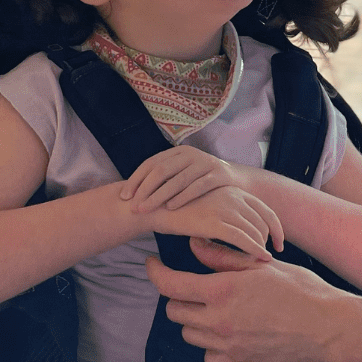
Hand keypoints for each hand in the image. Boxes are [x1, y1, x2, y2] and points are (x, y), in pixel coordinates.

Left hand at [121, 144, 244, 213]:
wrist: (237, 181)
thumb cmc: (202, 182)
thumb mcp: (183, 174)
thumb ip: (164, 178)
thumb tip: (133, 193)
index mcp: (178, 152)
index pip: (151, 163)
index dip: (135, 179)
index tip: (124, 197)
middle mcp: (190, 154)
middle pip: (161, 170)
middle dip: (144, 189)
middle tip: (133, 207)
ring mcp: (205, 163)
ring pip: (177, 179)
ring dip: (159, 196)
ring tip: (146, 209)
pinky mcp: (218, 174)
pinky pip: (197, 186)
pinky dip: (183, 197)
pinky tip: (171, 208)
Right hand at [146, 186, 284, 259]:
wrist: (155, 206)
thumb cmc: (181, 210)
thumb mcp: (210, 205)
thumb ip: (227, 212)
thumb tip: (243, 230)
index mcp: (234, 191)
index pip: (266, 210)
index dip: (277, 228)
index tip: (279, 243)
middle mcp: (233, 197)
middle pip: (264, 222)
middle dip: (271, 241)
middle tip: (271, 257)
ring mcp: (225, 208)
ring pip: (256, 231)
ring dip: (262, 248)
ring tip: (263, 262)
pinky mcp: (215, 222)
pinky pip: (243, 239)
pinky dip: (255, 250)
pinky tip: (261, 259)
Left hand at [146, 238, 355, 361]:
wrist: (328, 327)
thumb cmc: (301, 290)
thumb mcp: (261, 266)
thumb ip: (223, 257)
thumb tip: (195, 244)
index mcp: (223, 291)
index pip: (171, 284)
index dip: (156, 272)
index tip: (153, 265)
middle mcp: (219, 321)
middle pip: (174, 311)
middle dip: (179, 297)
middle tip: (195, 287)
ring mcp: (227, 346)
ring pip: (190, 334)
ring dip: (196, 320)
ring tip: (219, 308)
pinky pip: (209, 356)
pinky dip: (213, 345)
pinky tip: (231, 332)